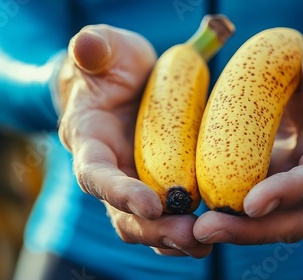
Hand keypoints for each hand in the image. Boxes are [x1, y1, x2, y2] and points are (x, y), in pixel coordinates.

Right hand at [57, 25, 210, 257]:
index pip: (95, 175)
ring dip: (174, 239)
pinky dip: (187, 228)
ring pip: (147, 225)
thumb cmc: (113, 64)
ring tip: (207, 241)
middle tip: (191, 237)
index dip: (119, 193)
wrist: (124, 81)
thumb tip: (88, 45)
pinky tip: (215, 229)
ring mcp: (133, 183)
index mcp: (89, 141)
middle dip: (154, 229)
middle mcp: (109, 170)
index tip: (151, 206)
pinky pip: (169, 216)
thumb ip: (96, 47)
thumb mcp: (106, 48)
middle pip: (122, 215)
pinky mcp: (157, 186)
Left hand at [193, 21, 302, 243]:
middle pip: (294, 219)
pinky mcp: (272, 192)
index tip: (251, 204)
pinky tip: (196, 219)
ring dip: (236, 233)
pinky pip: (253, 216)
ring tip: (196, 230)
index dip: (288, 192)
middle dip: (253, 230)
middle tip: (206, 229)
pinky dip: (229, 221)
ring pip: (272, 226)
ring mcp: (294, 190)